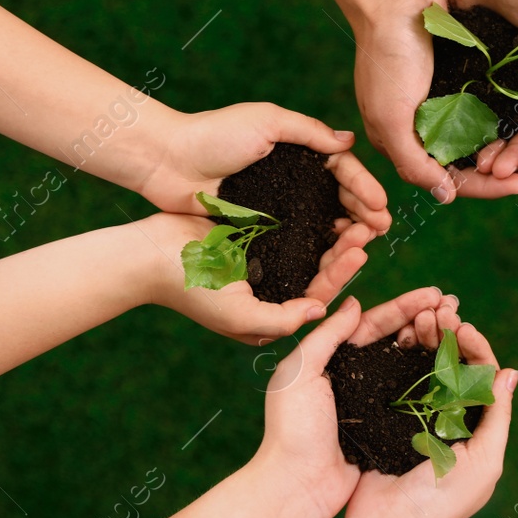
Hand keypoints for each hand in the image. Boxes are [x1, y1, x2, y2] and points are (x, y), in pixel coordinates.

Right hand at [135, 210, 362, 344]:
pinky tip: (329, 198)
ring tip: (357, 214)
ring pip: (310, 245)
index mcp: (272, 309)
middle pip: (319, 268)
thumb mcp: (238, 315)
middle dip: (345, 251)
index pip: (316, 294)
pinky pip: (291, 223)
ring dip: (333, 231)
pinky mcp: (256, 230)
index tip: (360, 251)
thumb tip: (318, 311)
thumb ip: (280, 319)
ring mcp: (266, 256)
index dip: (340, 274)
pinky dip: (311, 215)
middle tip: (369, 228)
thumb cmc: (189, 291)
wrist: (148, 255)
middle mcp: (274, 283)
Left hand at [143, 102, 390, 231]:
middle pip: (336, 197)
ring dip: (345, 230)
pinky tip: (332, 253)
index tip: (381, 207)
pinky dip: (316, 244)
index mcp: (295, 148)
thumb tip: (350, 142)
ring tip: (363, 243)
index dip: (363, 187)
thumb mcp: (267, 121)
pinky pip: (294, 236)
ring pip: (320, 219)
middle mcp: (290, 177)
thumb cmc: (215, 134)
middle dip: (362, 212)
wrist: (167, 161)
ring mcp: (275, 203)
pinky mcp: (257, 225)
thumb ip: (308, 132)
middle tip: (381, 230)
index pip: (340, 168)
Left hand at [254, 289, 457, 517]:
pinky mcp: (387, 426)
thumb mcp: (300, 373)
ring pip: (410, 365)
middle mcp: (356, 376)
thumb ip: (326, 336)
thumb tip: (354, 302)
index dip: (404, 307)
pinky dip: (435, 381)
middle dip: (426, 321)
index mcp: (333, 358)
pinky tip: (457, 367)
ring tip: (460, 329)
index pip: (373, 323)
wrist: (297, 486)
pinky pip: (415, 397)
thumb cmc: (292, 428)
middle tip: (454, 307)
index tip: (434, 294)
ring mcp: (374, 401)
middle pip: (396, 340)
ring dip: (434, 345)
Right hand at [343, 310, 516, 517]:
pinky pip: (397, 379)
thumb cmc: (443, 502)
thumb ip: (497, 417)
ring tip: (419, 316)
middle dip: (448, 334)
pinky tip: (396, 334)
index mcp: (477, 427)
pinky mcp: (387, 417)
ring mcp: (417, 416)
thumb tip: (512, 372)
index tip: (462, 326)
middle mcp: (449, 417)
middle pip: (453, 363)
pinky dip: (398, 354)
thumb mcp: (484, 461)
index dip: (476, 346)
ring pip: (425, 365)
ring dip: (424, 338)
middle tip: (438, 311)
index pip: (482, 375)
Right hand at [347, 0, 517, 201]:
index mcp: (402, 139)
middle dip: (505, 171)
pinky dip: (507, 117)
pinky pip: (487, 105)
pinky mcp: (458, 73)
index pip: (449, 179)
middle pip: (470, 161)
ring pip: (482, 136)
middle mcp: (423, 124)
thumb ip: (413, 162)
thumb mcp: (390, 116)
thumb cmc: (386, 53)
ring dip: (510, 146)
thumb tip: (445, 196)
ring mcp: (442, 98)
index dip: (487, 187)